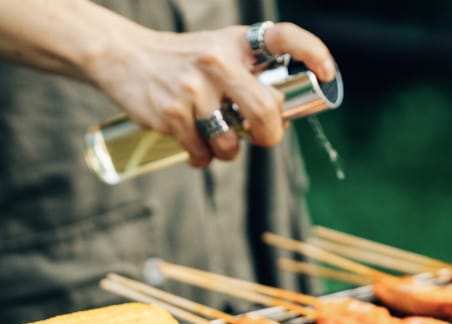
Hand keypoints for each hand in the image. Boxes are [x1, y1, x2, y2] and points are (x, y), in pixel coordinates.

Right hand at [85, 22, 335, 168]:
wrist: (124, 57)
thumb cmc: (182, 59)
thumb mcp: (218, 49)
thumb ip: (248, 73)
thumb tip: (281, 120)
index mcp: (236, 42)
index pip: (284, 37)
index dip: (313, 53)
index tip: (327, 73)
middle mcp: (217, 60)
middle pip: (265, 110)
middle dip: (270, 135)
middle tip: (263, 138)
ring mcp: (193, 88)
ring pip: (230, 141)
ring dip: (228, 151)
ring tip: (217, 138)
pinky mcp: (171, 113)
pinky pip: (201, 152)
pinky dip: (202, 158)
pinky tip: (195, 146)